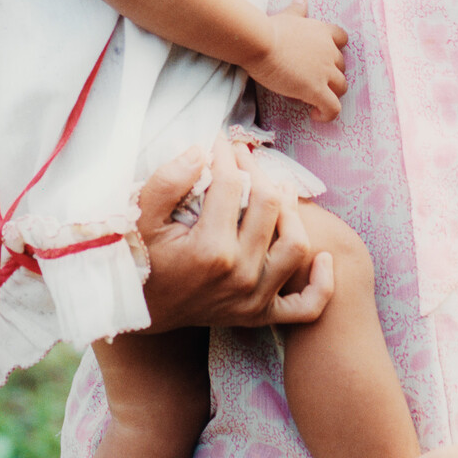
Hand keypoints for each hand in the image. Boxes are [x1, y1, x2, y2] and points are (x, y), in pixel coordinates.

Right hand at [136, 135, 333, 330]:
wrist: (134, 312)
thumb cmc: (135, 261)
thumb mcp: (138, 218)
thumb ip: (167, 182)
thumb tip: (199, 151)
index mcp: (210, 251)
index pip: (230, 185)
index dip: (223, 155)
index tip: (217, 142)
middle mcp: (239, 276)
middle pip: (270, 205)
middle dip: (257, 170)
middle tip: (242, 156)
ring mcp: (253, 300)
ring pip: (296, 246)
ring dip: (293, 213)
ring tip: (278, 190)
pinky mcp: (260, 316)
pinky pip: (306, 306)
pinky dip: (320, 283)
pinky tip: (323, 257)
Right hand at [251, 1, 347, 120]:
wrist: (261, 43)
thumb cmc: (270, 29)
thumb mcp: (287, 16)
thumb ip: (297, 10)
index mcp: (323, 32)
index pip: (342, 39)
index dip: (335, 50)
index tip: (321, 58)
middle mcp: (329, 52)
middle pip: (341, 66)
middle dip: (330, 74)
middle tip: (311, 80)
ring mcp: (325, 72)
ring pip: (341, 87)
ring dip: (331, 94)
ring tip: (314, 99)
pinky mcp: (317, 90)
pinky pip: (333, 108)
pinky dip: (328, 114)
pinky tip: (315, 114)